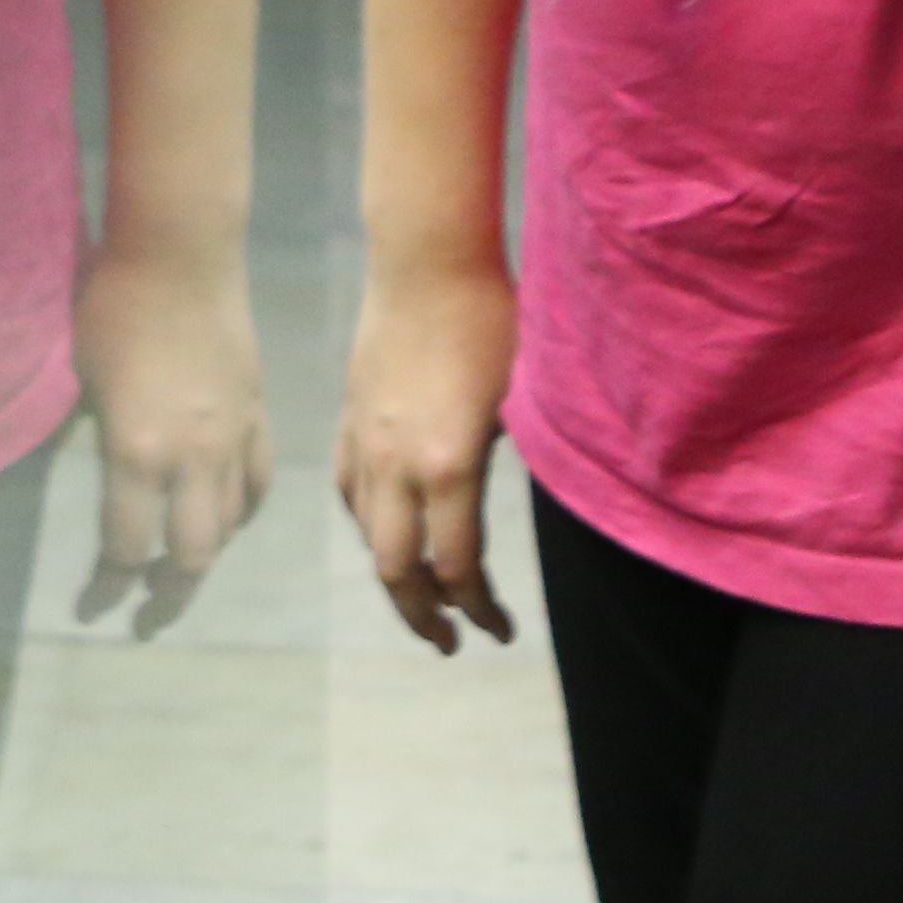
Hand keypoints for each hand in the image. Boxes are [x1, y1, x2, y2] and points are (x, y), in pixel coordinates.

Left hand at [70, 246, 274, 639]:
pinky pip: (258, 480)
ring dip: (204, 554)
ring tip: (180, 569)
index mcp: (136, 452)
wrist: (180, 252)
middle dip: (166, 595)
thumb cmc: (111, 305)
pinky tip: (227, 516)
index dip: (107, 588)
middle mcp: (191, 457)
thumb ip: (101, 439)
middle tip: (146, 616)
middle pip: (191, 554)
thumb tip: (107, 475)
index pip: (125, 545)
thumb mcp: (85, 382)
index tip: (92, 609)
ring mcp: (232, 435)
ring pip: (229, 523)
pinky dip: (241, 511)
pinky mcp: (257, 411)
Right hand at [334, 257, 519, 651]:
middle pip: (397, 571)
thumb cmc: (492, 320)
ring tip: (424, 595)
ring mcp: (364, 443)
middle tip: (452, 642)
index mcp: (448, 465)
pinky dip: (369, 527)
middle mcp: (396, 465)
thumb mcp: (526, 398)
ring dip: (396, 576)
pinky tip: (388, 531)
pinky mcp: (347, 421)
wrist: (426, 260)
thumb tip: (555, 505)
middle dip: (424, 617)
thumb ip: (528, 460)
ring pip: (368, 535)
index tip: (501, 631)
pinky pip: (348, 494)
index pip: (458, 565)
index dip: (479, 609)